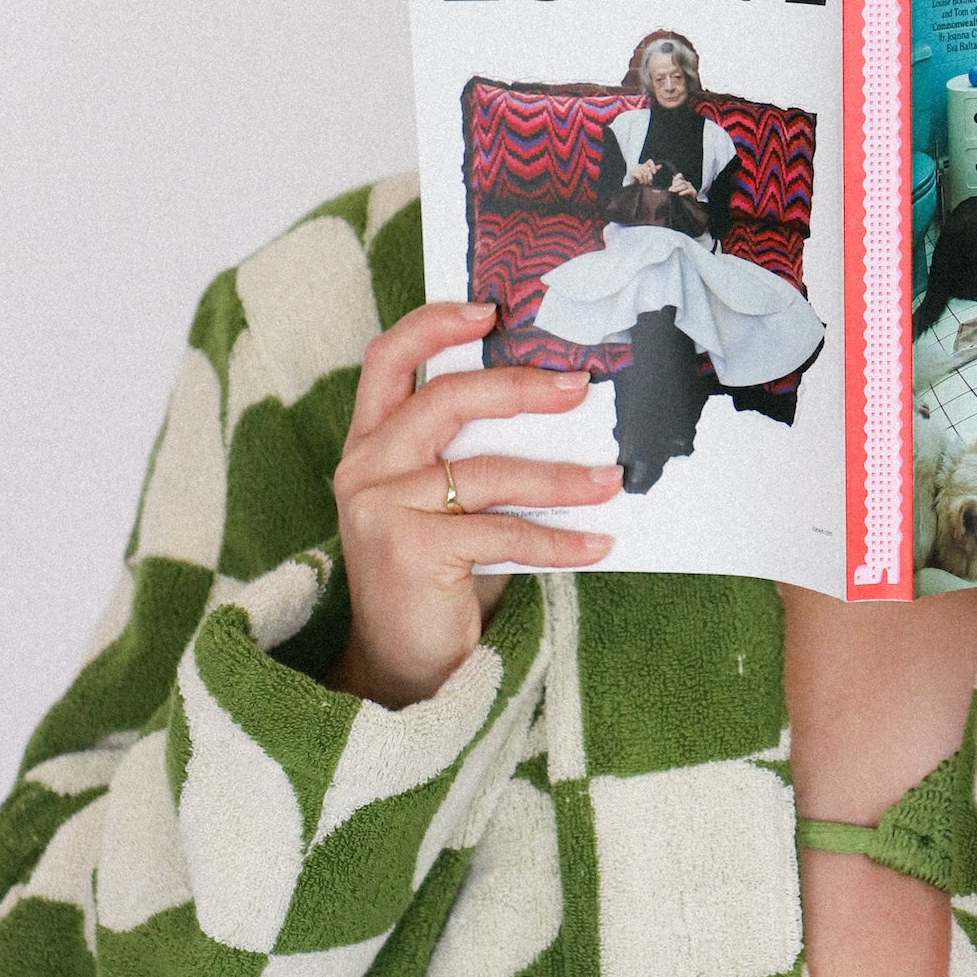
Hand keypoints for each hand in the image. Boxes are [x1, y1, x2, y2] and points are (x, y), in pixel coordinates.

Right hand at [329, 302, 621, 710]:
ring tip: (612, 477)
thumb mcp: (445, 500)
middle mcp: (364, 468)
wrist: (404, 666)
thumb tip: (564, 402)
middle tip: (580, 387)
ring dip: (560, 476)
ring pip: (485, 471)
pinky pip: (501, 533)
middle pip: (443, 400)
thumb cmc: (437, 571)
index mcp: (369, 442)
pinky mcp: (408, 552)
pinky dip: (558, 538)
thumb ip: (471, 449)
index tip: (491, 309)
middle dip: (520, 388)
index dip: (434, 324)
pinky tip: (596, 542)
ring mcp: (380, 509)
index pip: (387, 359)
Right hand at [627, 160, 657, 184]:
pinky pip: (640, 176)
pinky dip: (641, 180)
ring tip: (646, 183)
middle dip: (650, 177)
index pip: (650, 161)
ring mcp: (636, 168)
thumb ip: (654, 169)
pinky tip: (641, 182)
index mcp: (645, 165)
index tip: (655, 173)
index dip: (653, 166)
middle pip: (648, 169)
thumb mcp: (648, 174)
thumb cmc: (642, 178)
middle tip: (650, 183)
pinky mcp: (632, 172)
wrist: (631, 182)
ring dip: (646, 180)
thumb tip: (660, 165)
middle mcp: (640, 165)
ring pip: (644, 174)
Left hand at [668, 174, 697, 199]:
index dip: (676, 177)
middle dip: (675, 185)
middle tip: (670, 190)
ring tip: (673, 192)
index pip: (680, 176)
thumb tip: (668, 187)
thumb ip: (673, 188)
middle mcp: (687, 183)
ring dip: (678, 188)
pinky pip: (689, 190)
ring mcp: (691, 187)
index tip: (672, 181)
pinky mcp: (694, 192)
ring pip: (684, 185)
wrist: (691, 204)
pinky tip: (680, 194)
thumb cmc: (683, 198)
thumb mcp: (677, 193)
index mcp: (683, 182)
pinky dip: (684, 192)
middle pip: (681, 181)